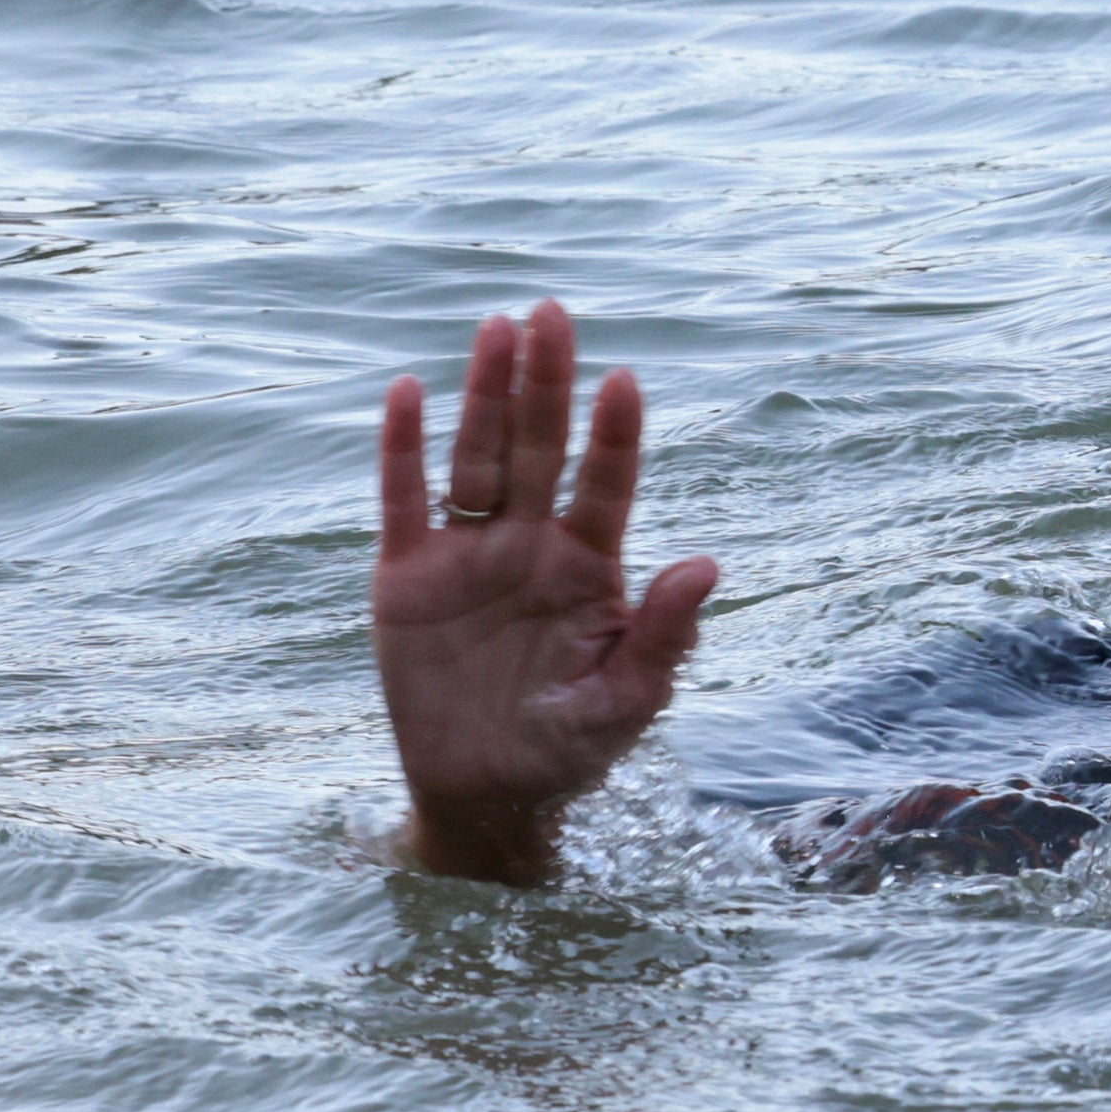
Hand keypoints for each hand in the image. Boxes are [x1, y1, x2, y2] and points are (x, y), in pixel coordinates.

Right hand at [369, 299, 714, 886]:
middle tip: (553, 312)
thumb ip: (663, 634)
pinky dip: (402, 448)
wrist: (485, 798)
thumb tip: (708, 562)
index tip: (624, 381)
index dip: (614, 436)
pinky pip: (405, 500)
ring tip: (498, 327)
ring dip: (485, 395)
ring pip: (477, 457)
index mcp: (588, 566)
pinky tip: (409, 391)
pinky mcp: (406, 576)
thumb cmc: (569, 750)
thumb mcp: (625, 702)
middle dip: (547, 383)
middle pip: (540, 449)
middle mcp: (530, 543)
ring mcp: (467, 554)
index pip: (606, 484)